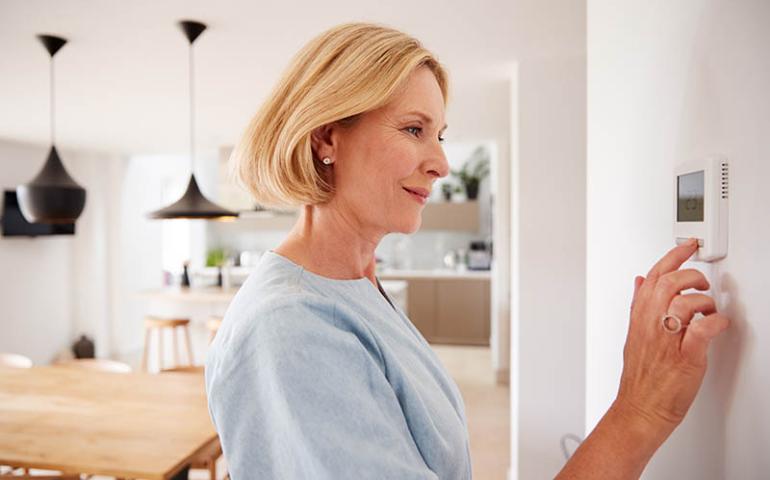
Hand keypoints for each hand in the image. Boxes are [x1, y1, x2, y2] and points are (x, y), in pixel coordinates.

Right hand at [614, 239, 729, 436]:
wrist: (640, 409)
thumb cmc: (640, 377)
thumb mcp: (633, 334)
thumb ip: (638, 305)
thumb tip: (639, 281)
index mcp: (639, 317)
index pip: (653, 276)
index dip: (672, 256)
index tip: (687, 246)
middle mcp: (651, 326)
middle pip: (669, 283)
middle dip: (691, 276)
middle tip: (702, 283)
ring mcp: (667, 341)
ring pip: (684, 303)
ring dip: (704, 302)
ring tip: (709, 310)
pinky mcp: (685, 358)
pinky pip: (701, 331)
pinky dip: (714, 323)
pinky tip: (716, 325)